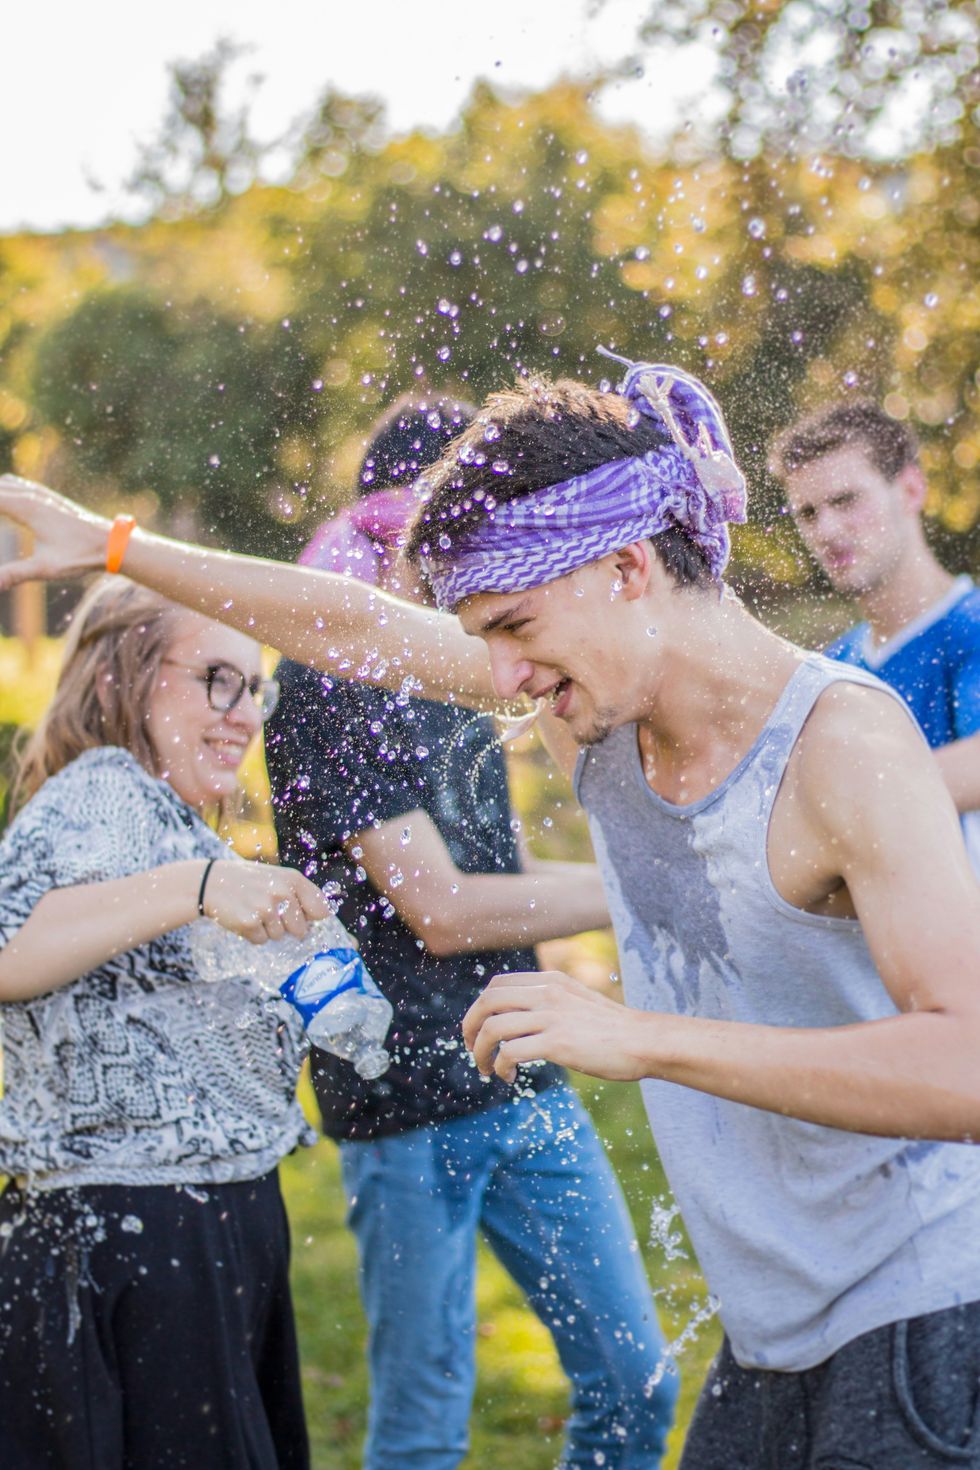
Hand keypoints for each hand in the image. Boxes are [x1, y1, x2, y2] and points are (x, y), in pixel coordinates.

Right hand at [0, 475, 107, 589]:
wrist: (112, 543)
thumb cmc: (81, 556)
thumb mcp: (46, 569)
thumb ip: (15, 574)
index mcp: (27, 508)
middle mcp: (32, 496)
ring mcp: (41, 495)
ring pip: (5, 484)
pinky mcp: (48, 499)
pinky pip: (17, 486)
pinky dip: (3, 489)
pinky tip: (3, 496)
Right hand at [203, 860, 331, 943]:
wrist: (211, 882)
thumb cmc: (250, 881)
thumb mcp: (277, 877)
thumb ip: (301, 893)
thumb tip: (323, 916)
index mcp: (293, 879)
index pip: (321, 909)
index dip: (313, 918)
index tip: (305, 919)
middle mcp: (283, 893)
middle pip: (301, 930)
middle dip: (287, 927)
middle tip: (268, 912)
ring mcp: (266, 909)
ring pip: (279, 936)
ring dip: (267, 930)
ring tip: (253, 911)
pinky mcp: (250, 923)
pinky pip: (261, 940)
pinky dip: (253, 934)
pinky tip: (244, 917)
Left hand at [462, 970, 652, 1083]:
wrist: (644, 1041)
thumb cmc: (613, 1029)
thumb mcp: (578, 1001)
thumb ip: (550, 1002)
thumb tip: (521, 1017)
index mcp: (550, 981)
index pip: (497, 985)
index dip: (480, 1008)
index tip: (480, 1029)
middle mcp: (547, 993)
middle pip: (487, 1001)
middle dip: (470, 1026)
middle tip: (471, 1049)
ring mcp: (551, 1017)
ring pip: (493, 1028)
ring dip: (480, 1051)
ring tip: (486, 1069)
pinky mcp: (557, 1043)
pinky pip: (510, 1052)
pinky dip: (501, 1066)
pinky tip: (508, 1077)